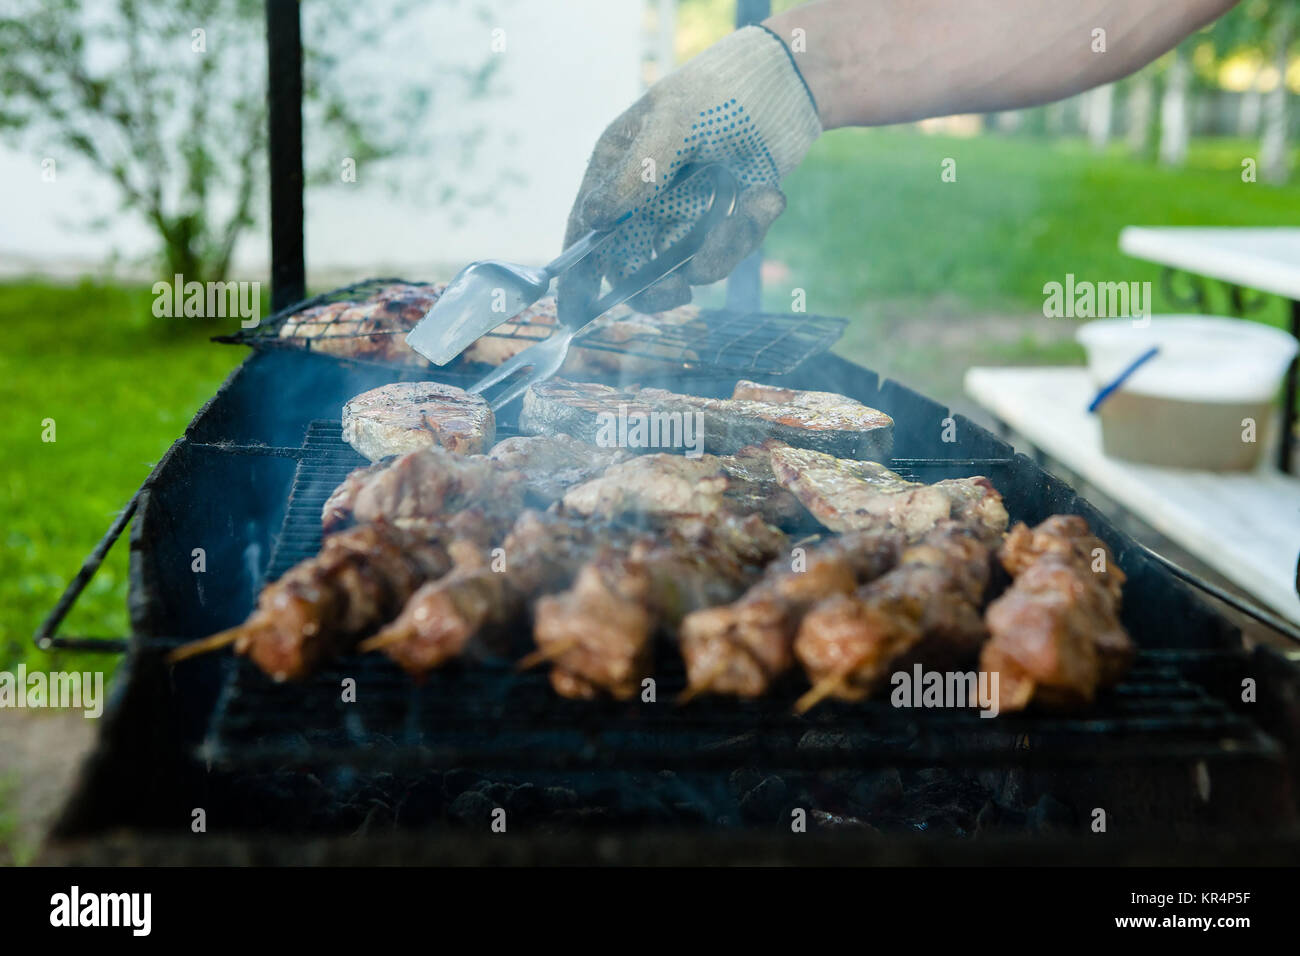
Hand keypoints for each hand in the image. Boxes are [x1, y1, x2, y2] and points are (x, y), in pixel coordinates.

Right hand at [558, 25, 820, 315]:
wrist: (789, 85)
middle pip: (632, 264)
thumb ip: (637, 173)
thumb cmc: (719, 90)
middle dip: (654, 287)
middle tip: (677, 295)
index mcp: (618, 168)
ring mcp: (685, 212)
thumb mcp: (674, 123)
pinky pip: (728, 249)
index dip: (579, 273)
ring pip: (686, 264)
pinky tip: (769, 194)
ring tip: (755, 204)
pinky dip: (751, 226)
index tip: (578, 311)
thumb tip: (593, 219)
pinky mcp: (724, 220)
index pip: (588, 229)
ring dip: (720, 250)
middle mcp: (646, 197)